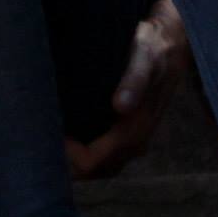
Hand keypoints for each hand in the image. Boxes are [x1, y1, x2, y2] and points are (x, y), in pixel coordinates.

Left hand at [66, 0, 186, 178]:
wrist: (172, 44)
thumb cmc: (154, 48)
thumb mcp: (144, 56)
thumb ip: (135, 80)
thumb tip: (121, 106)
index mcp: (136, 129)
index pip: (93, 162)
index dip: (69, 157)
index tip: (52, 137)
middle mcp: (137, 142)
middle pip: (95, 172)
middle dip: (69, 164)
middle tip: (45, 143)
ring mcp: (135, 140)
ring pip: (101, 167)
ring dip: (77, 162)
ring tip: (54, 142)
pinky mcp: (131, 134)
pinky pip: (106, 157)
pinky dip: (87, 154)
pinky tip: (71, 139)